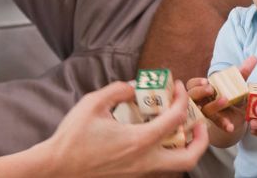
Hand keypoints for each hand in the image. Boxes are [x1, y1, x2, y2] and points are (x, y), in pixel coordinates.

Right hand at [39, 80, 208, 177]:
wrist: (55, 169)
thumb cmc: (72, 137)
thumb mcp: (93, 103)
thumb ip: (117, 90)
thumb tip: (133, 88)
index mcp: (140, 140)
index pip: (176, 118)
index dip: (182, 98)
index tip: (178, 87)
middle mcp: (145, 161)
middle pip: (189, 158)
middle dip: (201, 140)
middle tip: (198, 123)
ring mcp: (138, 174)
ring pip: (176, 168)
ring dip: (185, 149)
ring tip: (181, 133)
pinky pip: (158, 170)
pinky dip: (166, 156)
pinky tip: (156, 142)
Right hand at [186, 56, 256, 133]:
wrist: (238, 114)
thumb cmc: (231, 95)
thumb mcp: (236, 83)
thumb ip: (242, 72)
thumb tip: (254, 58)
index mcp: (203, 89)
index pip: (191, 84)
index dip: (196, 83)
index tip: (206, 81)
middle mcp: (202, 101)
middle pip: (193, 97)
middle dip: (200, 92)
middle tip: (210, 89)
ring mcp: (208, 113)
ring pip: (205, 111)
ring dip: (213, 106)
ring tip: (224, 100)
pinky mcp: (217, 122)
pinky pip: (217, 124)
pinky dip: (224, 124)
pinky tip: (230, 126)